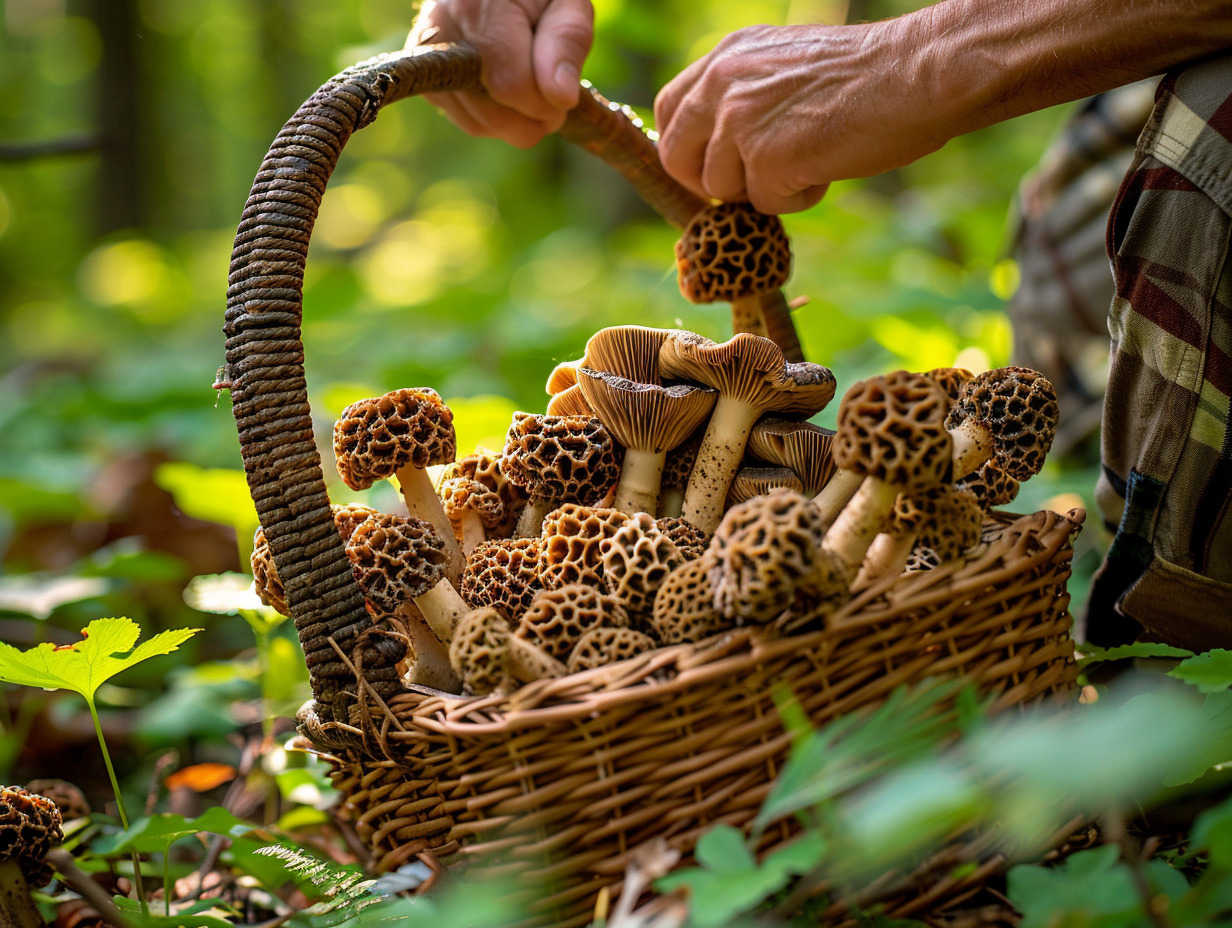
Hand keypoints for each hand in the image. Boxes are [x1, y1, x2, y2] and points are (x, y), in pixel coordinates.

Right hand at [408, 0, 593, 148]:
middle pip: (492, 114)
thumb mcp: (566, 1)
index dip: (546, 103)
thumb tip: (561, 98)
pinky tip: (510, 91)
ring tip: (533, 89)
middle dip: (533, 119)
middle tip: (554, 97)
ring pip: (479, 124)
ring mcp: (429, 62)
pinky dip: (496, 118)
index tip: (566, 95)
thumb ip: (567, 41)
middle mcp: (440, 35)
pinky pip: (467, 120)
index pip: (512, 86)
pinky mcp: (429, 81)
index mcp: (474, 8)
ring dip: (516, 122)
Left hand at [654, 21, 950, 213]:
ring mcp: (739, 121)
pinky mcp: (765, 159)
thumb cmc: (868, 75)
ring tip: (813, 158)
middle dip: (710, 183)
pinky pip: (764, 205)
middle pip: (677, 158)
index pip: (669, 110)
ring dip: (764, 190)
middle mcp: (722, 82)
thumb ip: (744, 96)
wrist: (919, 73)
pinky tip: (829, 167)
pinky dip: (798, 199)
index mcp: (726, 56)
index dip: (685, 149)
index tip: (712, 167)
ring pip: (722, 189)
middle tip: (758, 181)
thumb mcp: (785, 68)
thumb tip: (718, 149)